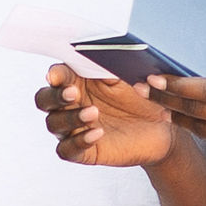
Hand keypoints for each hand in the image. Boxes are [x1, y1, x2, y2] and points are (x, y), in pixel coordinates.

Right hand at [36, 63, 175, 167]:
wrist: (162, 128)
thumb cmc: (141, 97)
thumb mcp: (127, 77)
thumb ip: (107, 67)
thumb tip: (92, 54)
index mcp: (76, 82)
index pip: (56, 76)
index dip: (55, 76)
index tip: (57, 76)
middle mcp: (69, 105)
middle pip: (44, 100)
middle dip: (54, 97)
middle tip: (73, 93)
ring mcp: (73, 129)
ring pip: (54, 124)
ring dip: (71, 118)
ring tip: (93, 113)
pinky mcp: (83, 151)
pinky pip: (67, 150)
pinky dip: (79, 141)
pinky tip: (97, 133)